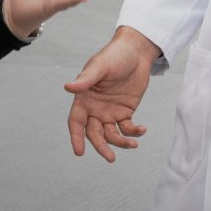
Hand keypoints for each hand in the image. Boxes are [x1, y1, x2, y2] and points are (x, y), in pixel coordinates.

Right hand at [64, 26, 157, 161]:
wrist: (136, 53)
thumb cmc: (114, 56)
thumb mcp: (99, 66)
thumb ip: (85, 80)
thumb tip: (68, 87)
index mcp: (84, 98)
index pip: (76, 122)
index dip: (76, 137)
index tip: (79, 152)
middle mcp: (95, 108)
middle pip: (94, 133)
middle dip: (101, 146)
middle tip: (110, 158)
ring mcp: (110, 111)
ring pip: (111, 134)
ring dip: (120, 142)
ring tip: (133, 144)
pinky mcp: (125, 112)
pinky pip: (127, 128)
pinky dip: (134, 132)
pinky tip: (142, 130)